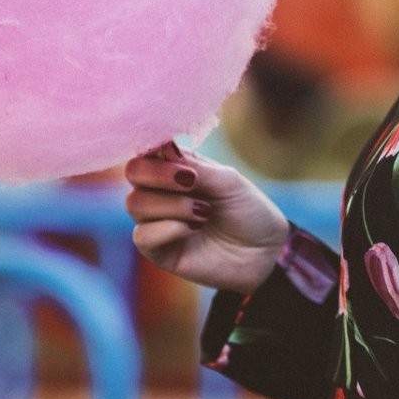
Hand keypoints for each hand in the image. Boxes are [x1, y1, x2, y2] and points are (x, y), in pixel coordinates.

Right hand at [124, 142, 287, 294]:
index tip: (182, 159)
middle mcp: (162, 192)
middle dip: (157, 174)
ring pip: (136, 203)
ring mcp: (158, 221)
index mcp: (177, 168)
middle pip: (133, 172)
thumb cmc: (249, 210)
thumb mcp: (227, 180)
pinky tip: (193, 229)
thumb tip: (162, 146)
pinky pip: (142, 236)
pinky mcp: (159, 251)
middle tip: (191, 181)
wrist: (265, 252)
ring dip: (172, 204)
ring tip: (204, 212)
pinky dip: (168, 229)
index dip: (154, 149)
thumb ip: (193, 164)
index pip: (147, 150)